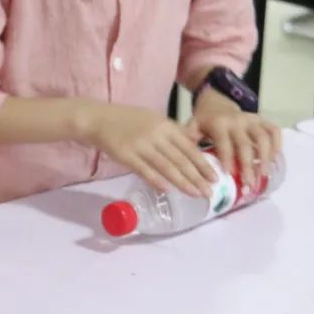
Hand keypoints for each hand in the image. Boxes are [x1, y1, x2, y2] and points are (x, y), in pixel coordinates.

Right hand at [82, 103, 217, 197]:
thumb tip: (196, 142)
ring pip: (166, 167)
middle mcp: (156, 135)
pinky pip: (144, 170)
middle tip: (210, 192)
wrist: (97, 118)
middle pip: (181, 159)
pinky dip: (157, 181)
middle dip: (198, 177)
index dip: (203, 164)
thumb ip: (174, 131)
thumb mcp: (154, 119)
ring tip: (195, 194)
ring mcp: (140, 145)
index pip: (189, 148)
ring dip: (183, 182)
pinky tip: (168, 190)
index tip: (215, 178)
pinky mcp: (126, 155)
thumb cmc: (127, 120)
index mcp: (165, 125)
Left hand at [187, 89, 281, 189]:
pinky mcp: (262, 119)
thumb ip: (190, 138)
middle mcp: (237, 120)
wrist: (216, 101)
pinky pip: (274, 130)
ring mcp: (252, 119)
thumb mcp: (193, 125)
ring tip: (264, 175)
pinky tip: (275, 159)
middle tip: (249, 184)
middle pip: (246, 145)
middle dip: (248, 166)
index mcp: (219, 124)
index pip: (224, 143)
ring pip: (263, 138)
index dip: (227, 159)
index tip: (230, 175)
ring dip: (266, 157)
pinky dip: (277, 144)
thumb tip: (185, 156)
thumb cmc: (204, 120)